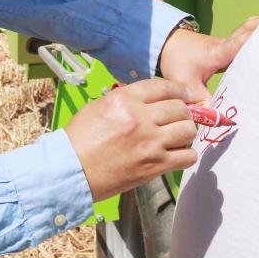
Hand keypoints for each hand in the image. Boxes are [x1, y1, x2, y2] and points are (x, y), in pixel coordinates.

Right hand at [65, 79, 196, 200]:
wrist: (70, 170)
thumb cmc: (79, 141)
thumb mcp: (99, 107)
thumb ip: (126, 100)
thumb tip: (150, 100)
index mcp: (124, 99)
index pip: (165, 87)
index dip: (180, 91)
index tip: (186, 96)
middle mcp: (140, 118)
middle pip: (180, 108)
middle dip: (183, 113)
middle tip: (178, 120)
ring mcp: (149, 142)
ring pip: (188, 130)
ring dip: (185, 134)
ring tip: (176, 138)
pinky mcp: (154, 165)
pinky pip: (187, 157)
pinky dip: (185, 156)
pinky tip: (175, 155)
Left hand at [157, 17, 258, 100]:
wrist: (167, 44)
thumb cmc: (177, 62)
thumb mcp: (187, 85)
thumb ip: (203, 103)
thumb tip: (219, 120)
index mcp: (219, 52)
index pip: (240, 43)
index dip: (256, 40)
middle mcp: (227, 45)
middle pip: (251, 34)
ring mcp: (229, 45)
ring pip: (250, 38)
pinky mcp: (229, 48)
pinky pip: (246, 45)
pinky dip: (257, 46)